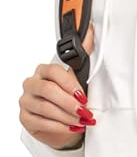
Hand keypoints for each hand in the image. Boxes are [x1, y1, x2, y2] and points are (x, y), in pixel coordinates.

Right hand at [19, 24, 94, 149]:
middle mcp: (31, 84)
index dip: (70, 84)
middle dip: (69, 103)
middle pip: (48, 91)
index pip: (54, 72)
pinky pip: (42, 123)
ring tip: (81, 121)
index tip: (83, 95)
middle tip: (84, 111)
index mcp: (43, 70)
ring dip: (67, 116)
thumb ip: (82, 53)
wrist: (60, 123)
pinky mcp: (25, 118)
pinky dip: (60, 127)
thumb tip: (90, 29)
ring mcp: (26, 101)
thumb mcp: (77, 78)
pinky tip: (71, 128)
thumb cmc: (67, 99)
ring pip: (46, 108)